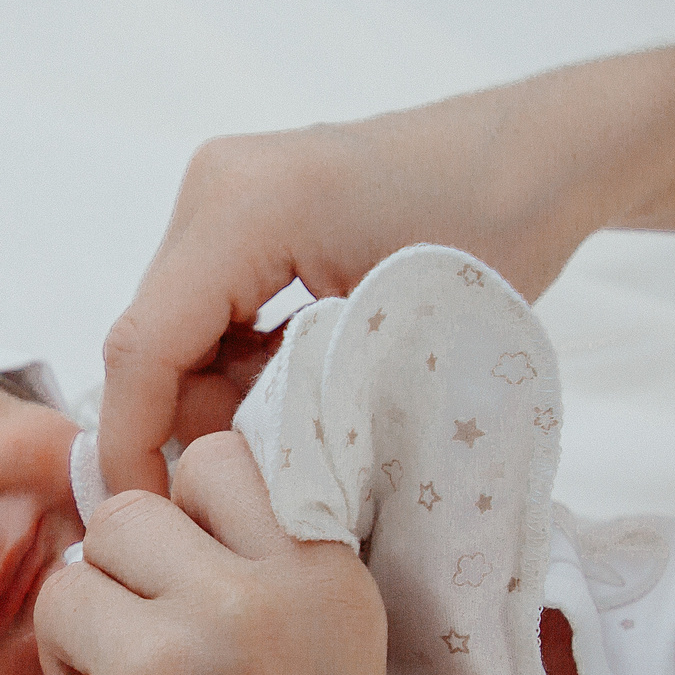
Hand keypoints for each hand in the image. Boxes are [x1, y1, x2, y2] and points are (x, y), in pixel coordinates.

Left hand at [20, 434, 455, 674]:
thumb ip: (259, 581)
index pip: (211, 464)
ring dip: (85, 661)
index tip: (203, 598)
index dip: (188, 534)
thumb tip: (145, 504)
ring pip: (61, 596)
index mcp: (318, 582)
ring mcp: (153, 672)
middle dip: (123, 589)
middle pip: (117, 519)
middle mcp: (238, 607)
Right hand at [97, 87, 619, 497]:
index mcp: (241, 208)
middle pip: (154, 341)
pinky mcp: (248, 210)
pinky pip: (212, 310)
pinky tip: (310, 387)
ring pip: (180, 332)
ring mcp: (226, 194)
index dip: (132, 443)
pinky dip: (244, 364)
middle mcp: (213, 189)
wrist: (542, 155)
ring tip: (311, 430)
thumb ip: (297, 413)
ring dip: (223, 397)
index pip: (144, 346)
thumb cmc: (497, 234)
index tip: (148, 518)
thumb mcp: (394, 343)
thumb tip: (230, 489)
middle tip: (265, 484)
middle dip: (190, 423)